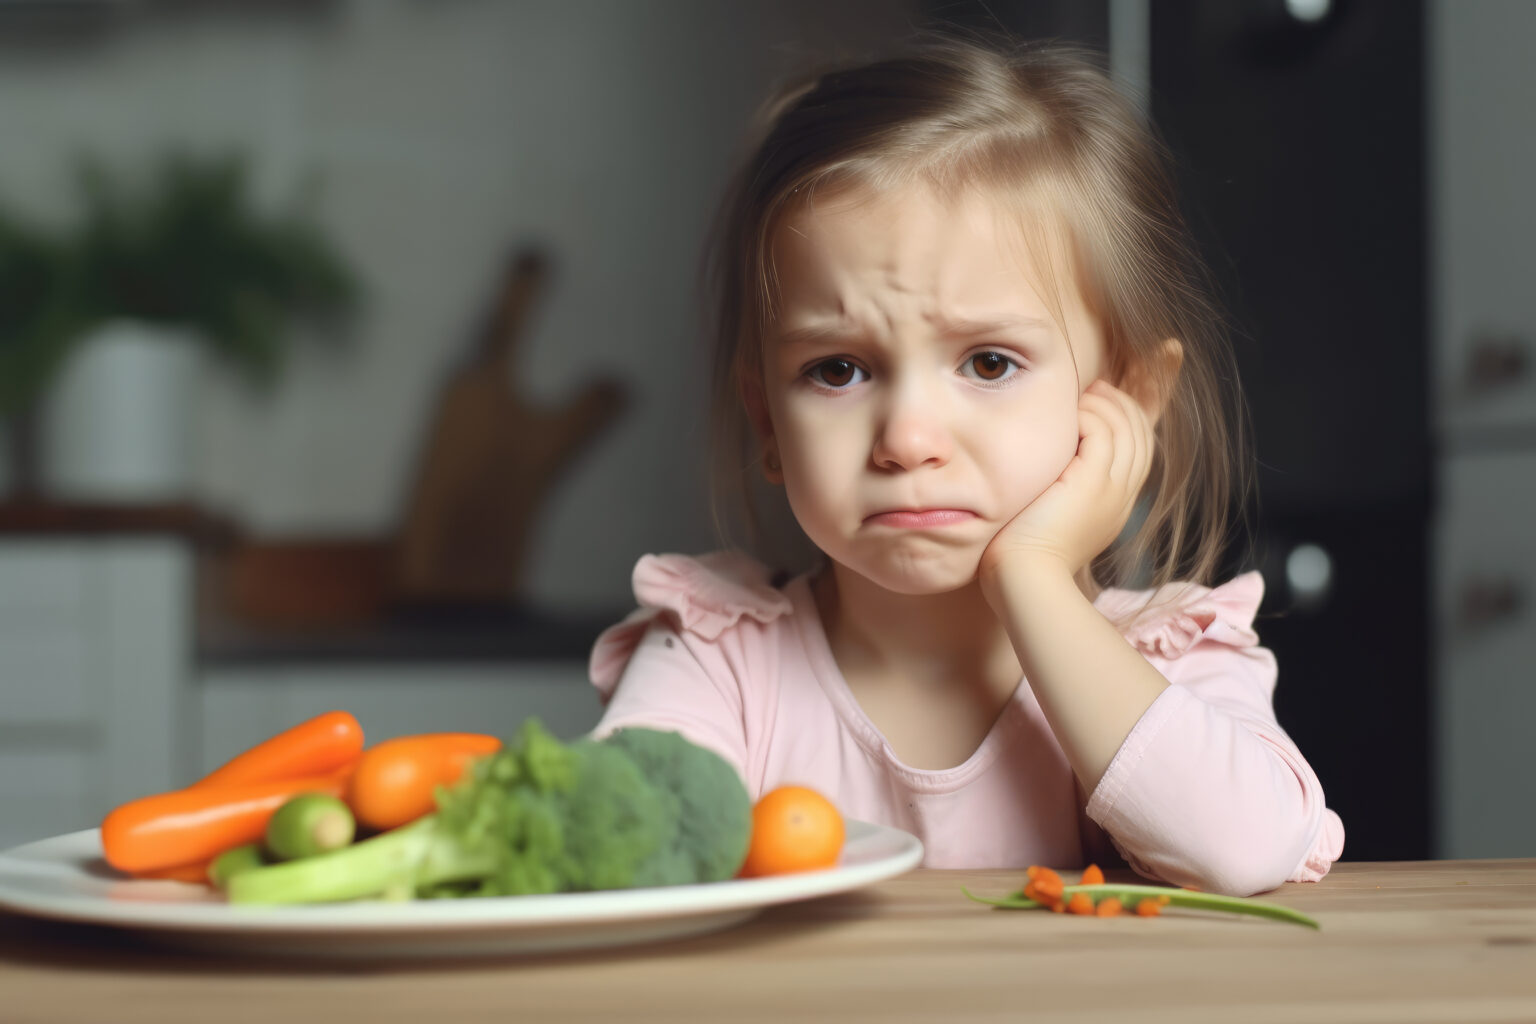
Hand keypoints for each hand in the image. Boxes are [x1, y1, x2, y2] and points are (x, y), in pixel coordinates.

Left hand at [979, 378, 1155, 589]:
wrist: (1021, 578)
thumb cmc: (1020, 552)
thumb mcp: (1043, 510)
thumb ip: (1054, 484)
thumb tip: (1043, 459)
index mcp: (1114, 503)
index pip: (1140, 448)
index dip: (1137, 414)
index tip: (1113, 390)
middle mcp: (1121, 496)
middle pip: (1141, 433)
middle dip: (1123, 401)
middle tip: (1094, 388)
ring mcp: (1112, 491)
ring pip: (1127, 428)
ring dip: (1104, 404)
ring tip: (1080, 396)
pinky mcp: (1093, 486)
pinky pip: (1104, 434)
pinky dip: (1087, 416)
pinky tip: (1067, 416)